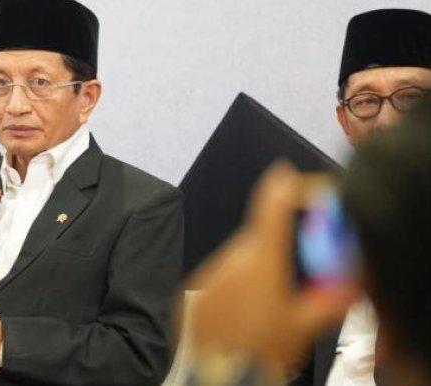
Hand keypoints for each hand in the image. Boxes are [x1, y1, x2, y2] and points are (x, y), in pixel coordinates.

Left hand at [184, 162, 357, 378]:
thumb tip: (350, 282)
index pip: (272, 207)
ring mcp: (206, 275)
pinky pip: (215, 281)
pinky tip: (238, 317)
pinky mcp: (190, 292)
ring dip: (250, 275)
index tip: (286, 175)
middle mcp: (230, 259)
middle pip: (257, 241)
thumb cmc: (260, 353)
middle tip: (288, 283)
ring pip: (235, 262)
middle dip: (274, 253)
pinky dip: (229, 290)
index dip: (282, 187)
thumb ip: (330, 298)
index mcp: (262, 260)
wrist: (215, 376)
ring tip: (261, 312)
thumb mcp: (304, 326)